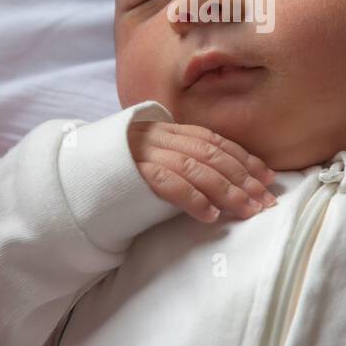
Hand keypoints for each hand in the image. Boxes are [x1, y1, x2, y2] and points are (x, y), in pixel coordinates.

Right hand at [128, 121, 278, 222]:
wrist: (75, 175)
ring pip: (197, 169)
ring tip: (248, 210)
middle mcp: (161, 137)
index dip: (245, 158)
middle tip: (267, 200)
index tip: (269, 176)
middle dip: (244, 178)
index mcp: (169, 130)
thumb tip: (229, 178)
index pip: (216, 141)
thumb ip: (185, 160)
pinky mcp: (133, 175)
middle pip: (213, 155)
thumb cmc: (121, 173)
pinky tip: (210, 215)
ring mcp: (146, 155)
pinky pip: (169, 184)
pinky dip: (192, 199)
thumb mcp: (156, 158)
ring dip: (227, 191)